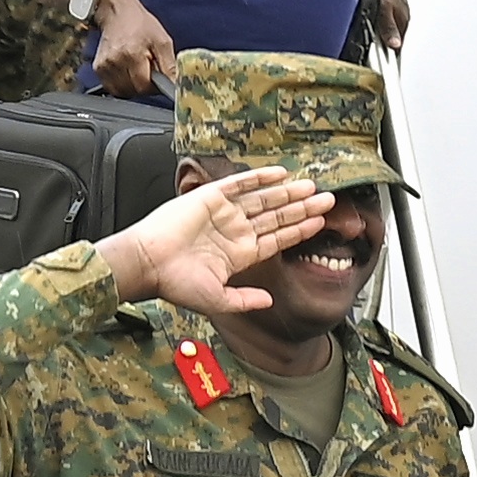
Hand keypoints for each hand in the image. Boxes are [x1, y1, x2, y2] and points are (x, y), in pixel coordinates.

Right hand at [86, 0, 175, 98]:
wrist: (116, 12)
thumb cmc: (140, 24)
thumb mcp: (162, 41)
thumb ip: (170, 66)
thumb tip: (176, 85)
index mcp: (131, 54)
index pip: (144, 86)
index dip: (154, 86)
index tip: (158, 76)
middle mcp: (114, 62)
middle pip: (134, 91)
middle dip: (145, 85)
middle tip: (148, 69)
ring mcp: (104, 66)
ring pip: (123, 92)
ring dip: (134, 85)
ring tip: (137, 68)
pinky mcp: (98, 69)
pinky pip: (113, 88)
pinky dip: (123, 84)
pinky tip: (127, 70)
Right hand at [97, 166, 329, 314]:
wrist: (148, 264)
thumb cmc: (176, 283)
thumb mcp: (218, 299)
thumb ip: (245, 300)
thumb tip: (270, 302)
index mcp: (239, 254)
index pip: (277, 239)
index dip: (299, 230)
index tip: (320, 223)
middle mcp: (235, 231)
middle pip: (276, 216)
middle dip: (302, 208)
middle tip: (328, 200)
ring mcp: (224, 213)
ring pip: (264, 199)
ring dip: (288, 192)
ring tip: (312, 187)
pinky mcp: (210, 197)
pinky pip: (240, 184)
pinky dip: (259, 178)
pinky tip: (281, 174)